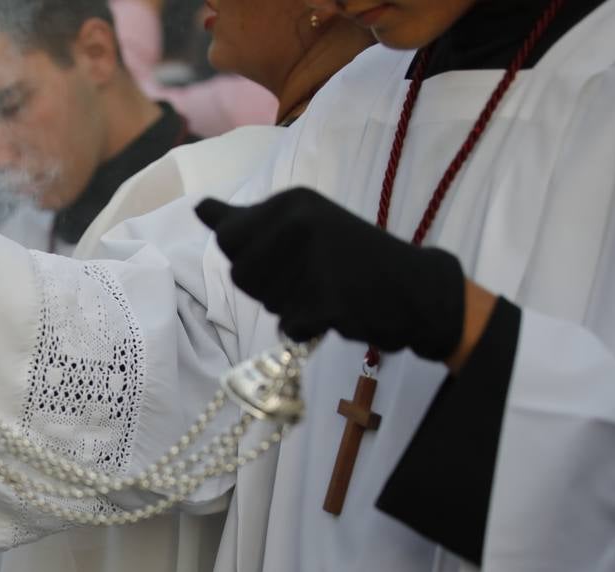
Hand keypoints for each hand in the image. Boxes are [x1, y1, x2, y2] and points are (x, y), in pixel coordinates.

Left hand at [196, 187, 466, 361]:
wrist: (416, 289)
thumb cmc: (350, 258)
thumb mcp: (298, 225)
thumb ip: (246, 221)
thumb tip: (199, 208)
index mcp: (290, 200)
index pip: (228, 239)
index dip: (251, 259)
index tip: (288, 253)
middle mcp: (299, 221)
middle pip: (241, 275)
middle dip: (267, 287)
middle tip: (311, 276)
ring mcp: (314, 259)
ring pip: (265, 302)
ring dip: (289, 307)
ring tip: (325, 289)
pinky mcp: (327, 298)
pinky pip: (290, 326)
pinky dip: (308, 328)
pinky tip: (336, 310)